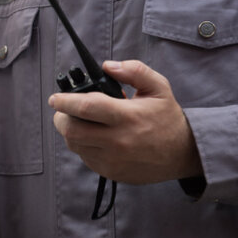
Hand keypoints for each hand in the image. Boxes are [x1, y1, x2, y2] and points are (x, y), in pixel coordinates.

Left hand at [49, 60, 202, 183]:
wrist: (183, 153)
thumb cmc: (167, 117)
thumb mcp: (158, 88)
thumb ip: (134, 71)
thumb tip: (107, 66)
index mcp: (127, 116)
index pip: (86, 107)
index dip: (64, 101)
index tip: (55, 98)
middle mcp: (117, 140)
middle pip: (72, 130)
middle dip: (61, 118)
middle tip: (63, 110)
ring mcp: (112, 159)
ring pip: (75, 144)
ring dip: (71, 131)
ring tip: (83, 122)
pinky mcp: (109, 172)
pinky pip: (85, 157)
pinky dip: (83, 145)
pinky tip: (95, 137)